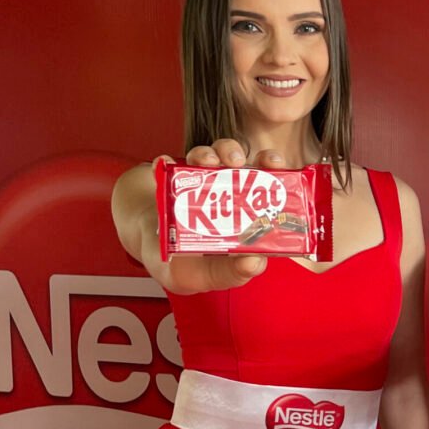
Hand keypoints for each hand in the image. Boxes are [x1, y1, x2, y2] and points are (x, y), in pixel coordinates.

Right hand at [156, 139, 287, 294]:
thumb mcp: (215, 275)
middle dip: (237, 153)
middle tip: (235, 161)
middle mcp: (224, 192)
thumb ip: (234, 272)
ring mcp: (197, 185)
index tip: (273, 164)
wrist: (155, 258)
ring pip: (206, 157)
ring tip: (205, 163)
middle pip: (236, 161)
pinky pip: (167, 167)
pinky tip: (165, 164)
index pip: (263, 183)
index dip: (272, 169)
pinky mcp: (170, 183)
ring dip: (207, 154)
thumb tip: (254, 261)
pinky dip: (166, 163)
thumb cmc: (193, 268)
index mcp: (245, 211)